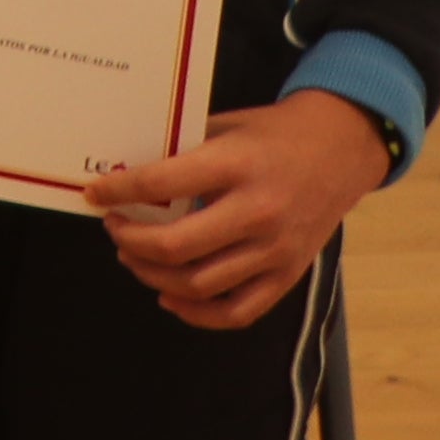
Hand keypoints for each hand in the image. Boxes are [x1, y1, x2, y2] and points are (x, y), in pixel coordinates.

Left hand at [85, 94, 388, 329]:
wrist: (344, 148)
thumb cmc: (276, 134)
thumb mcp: (227, 126)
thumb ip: (183, 152)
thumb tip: (126, 174)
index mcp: (237, 165)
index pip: (161, 184)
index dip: (118, 192)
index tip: (95, 194)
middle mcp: (257, 212)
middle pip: (175, 245)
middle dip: (130, 240)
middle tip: (114, 228)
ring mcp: (276, 249)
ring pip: (199, 284)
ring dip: (153, 275)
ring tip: (133, 257)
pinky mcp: (290, 274)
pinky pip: (238, 311)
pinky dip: (198, 313)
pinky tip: (170, 297)